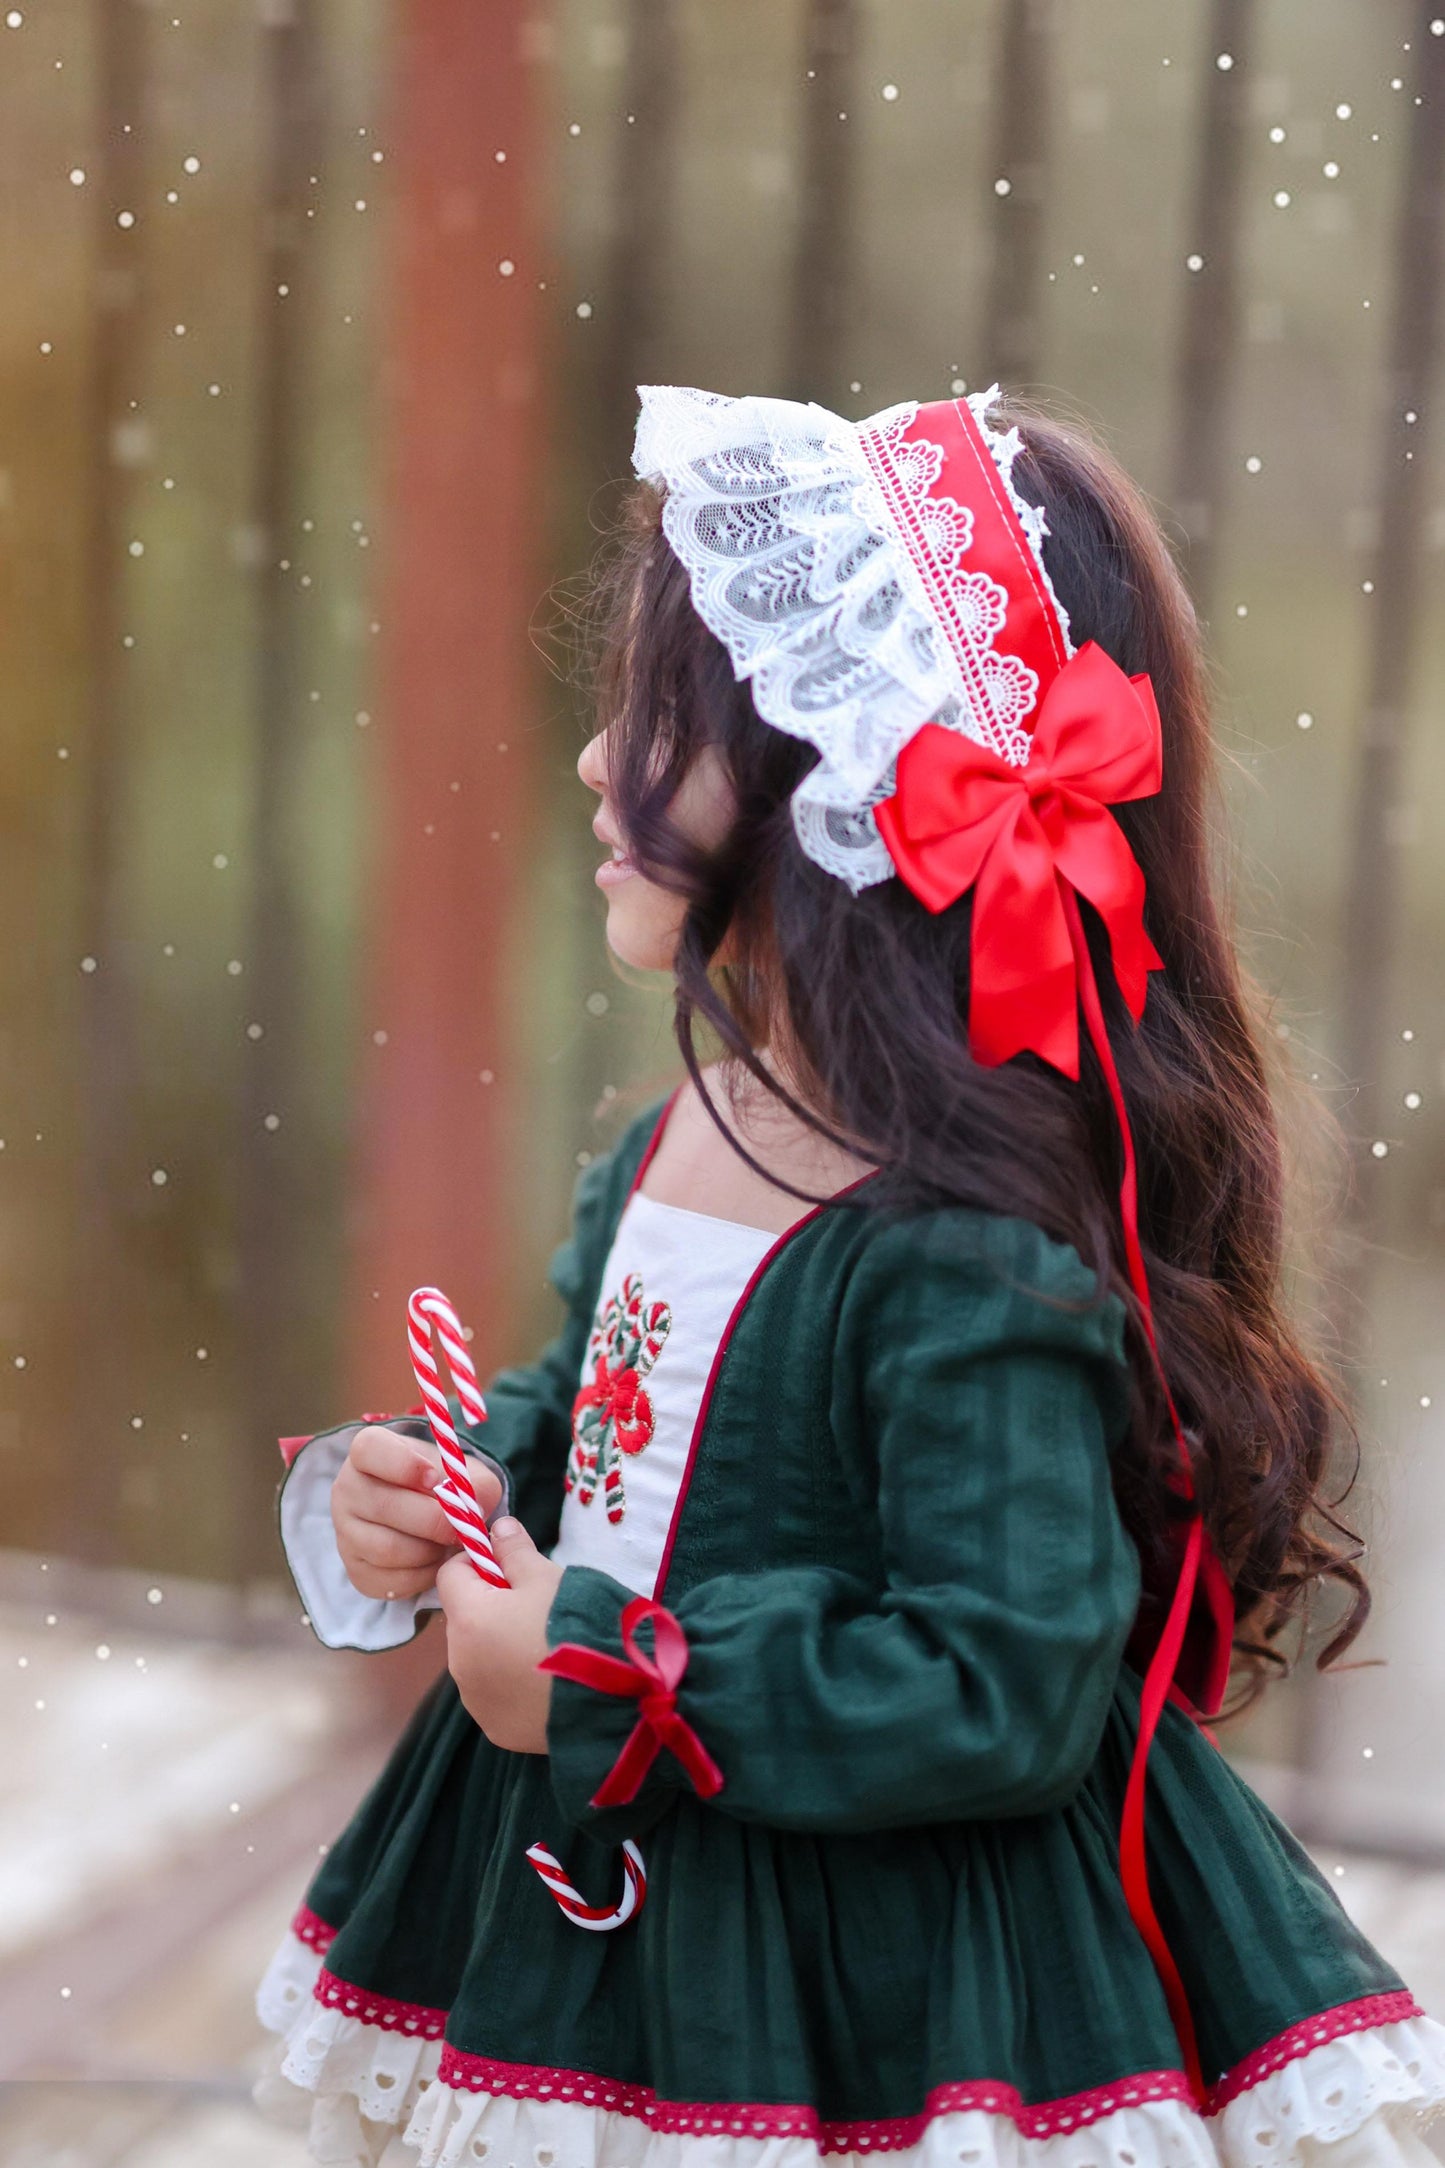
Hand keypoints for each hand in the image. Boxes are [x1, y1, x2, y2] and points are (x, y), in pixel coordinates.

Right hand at [331, 1424, 503, 1601]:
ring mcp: (346, 1532)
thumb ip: (474, 1483)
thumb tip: (472, 1509)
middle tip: (459, 1527)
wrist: (431, 1518)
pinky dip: (422, 1576)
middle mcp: (348, 1488)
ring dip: (429, 1551)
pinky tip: (435, 1561)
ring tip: (446, 1543)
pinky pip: (390, 1580)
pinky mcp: (355, 1569)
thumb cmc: (445, 1485)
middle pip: (383, 1506)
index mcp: (368, 1451)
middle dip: (432, 1521)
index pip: (369, 1449)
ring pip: (387, 1548)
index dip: (403, 1465)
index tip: (435, 1479)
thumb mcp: (464, 1473)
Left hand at [435, 1520, 563, 1752]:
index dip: (477, 1563)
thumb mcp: (548, 1577)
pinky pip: (492, 1693)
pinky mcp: (496, 1727)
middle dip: (489, 1606)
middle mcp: (458, 1662)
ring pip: (476, 1657)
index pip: (450, 1574)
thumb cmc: (575, 1625)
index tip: (508, 1567)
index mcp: (468, 1618)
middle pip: (463, 1618)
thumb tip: (498, 1527)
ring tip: (542, 1647)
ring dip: (497, 1646)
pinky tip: (543, 1680)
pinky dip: (509, 1683)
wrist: (611, 1696)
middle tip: (535, 1607)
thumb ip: (515, 1551)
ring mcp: (476, 1700)